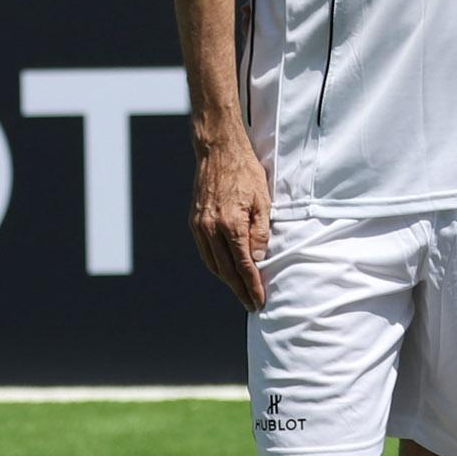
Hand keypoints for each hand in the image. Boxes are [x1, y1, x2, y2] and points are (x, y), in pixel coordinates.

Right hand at [189, 131, 272, 308]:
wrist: (218, 152)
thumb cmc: (245, 173)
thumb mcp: (263, 201)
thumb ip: (261, 231)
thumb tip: (259, 258)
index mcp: (231, 225)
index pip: (244, 265)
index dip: (252, 285)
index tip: (259, 300)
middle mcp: (211, 229)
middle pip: (226, 270)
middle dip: (240, 290)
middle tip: (251, 303)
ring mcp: (200, 226)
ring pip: (212, 263)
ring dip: (226, 281)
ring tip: (240, 291)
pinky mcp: (194, 222)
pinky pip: (204, 251)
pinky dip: (215, 265)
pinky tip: (225, 270)